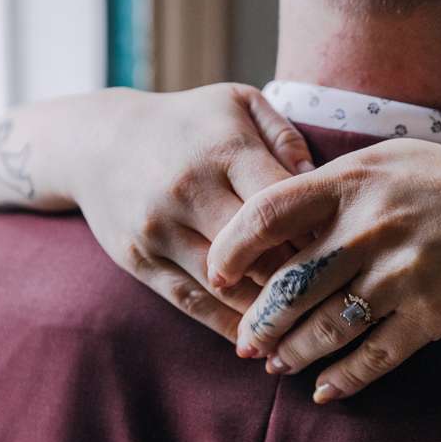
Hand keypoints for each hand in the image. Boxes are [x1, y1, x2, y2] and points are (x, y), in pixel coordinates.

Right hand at [68, 84, 314, 341]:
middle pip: (260, 252)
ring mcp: (160, 229)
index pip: (284, 206)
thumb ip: (285, 136)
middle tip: (331, 297)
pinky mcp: (139, 259)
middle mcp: (190, 190)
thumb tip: (320, 184)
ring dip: (266, 310)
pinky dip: (227, 325)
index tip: (342, 250)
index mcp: (224, 150)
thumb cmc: (188, 123)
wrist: (98, 141)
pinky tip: (256, 338)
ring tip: (303, 326)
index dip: (318, 233)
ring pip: (227, 285)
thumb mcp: (237, 103)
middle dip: (299, 278)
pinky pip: (191, 302)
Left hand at [207, 139, 440, 401]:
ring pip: (327, 328)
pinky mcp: (432, 313)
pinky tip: (324, 389)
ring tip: (276, 364)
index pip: (268, 214)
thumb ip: (327, 182)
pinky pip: (375, 357)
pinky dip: (344, 378)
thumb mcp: (384, 160)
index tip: (216, 276)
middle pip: (291, 286)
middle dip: (258, 322)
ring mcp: (403, 274)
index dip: (231, 250)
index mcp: (351, 184)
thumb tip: (268, 215)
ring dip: (293, 354)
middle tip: (245, 342)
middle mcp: (371, 229)